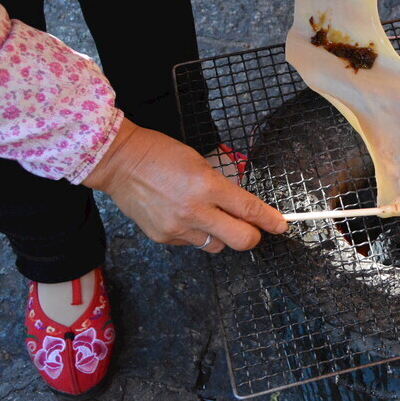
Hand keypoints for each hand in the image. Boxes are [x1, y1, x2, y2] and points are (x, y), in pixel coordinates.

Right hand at [83, 119, 286, 252]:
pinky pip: (192, 244)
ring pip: (217, 246)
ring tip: (210, 216)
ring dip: (222, 235)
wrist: (119, 162)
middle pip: (241, 240)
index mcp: (207, 186)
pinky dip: (196, 234)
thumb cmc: (160, 155)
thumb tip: (245, 208)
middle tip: (252, 228)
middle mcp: (194, 211)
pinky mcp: (163, 238)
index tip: (280, 225)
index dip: (270, 221)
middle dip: (253, 236)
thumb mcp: (201, 163)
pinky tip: (185, 216)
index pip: (249, 210)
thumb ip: (223, 189)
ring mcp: (177, 228)